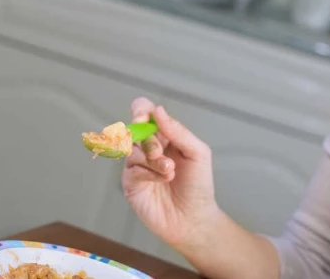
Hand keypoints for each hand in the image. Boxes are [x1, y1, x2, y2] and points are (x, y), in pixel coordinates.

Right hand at [122, 97, 219, 247]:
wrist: (194, 218)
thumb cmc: (198, 185)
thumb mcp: (197, 153)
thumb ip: (178, 131)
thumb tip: (158, 110)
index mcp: (163, 135)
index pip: (144, 112)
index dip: (140, 110)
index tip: (144, 118)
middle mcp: (147, 147)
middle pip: (134, 129)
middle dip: (148, 140)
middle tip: (160, 152)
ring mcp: (137, 164)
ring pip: (132, 150)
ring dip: (152, 159)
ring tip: (170, 171)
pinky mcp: (130, 182)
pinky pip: (132, 169)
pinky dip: (148, 172)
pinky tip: (163, 180)